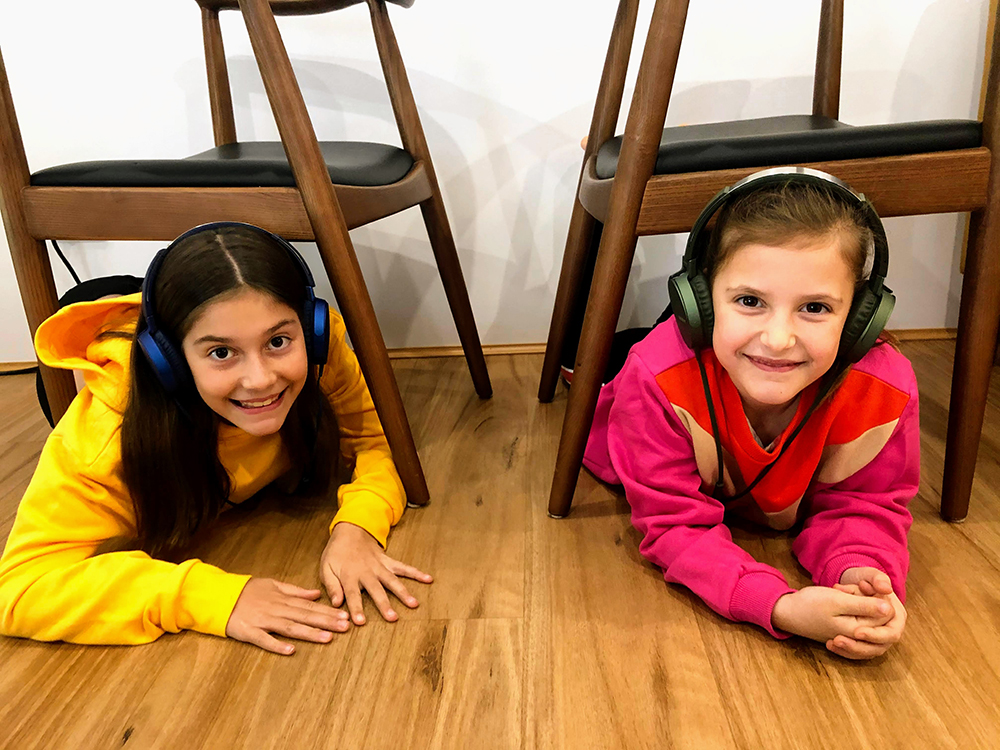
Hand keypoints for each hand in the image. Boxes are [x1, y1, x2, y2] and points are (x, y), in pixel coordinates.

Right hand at [225, 578, 349, 654]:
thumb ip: (296, 591)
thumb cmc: (248, 591)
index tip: (345, 616)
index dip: (328, 612)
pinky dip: (277, 645)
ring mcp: (263, 621)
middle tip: (345, 627)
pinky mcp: (249, 632)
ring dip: (309, 633)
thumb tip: (316, 594)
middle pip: (305, 616)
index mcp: (283, 599)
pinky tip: (291, 650)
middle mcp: (276, 610)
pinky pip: (264, 640)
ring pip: (290, 628)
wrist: (220, 596)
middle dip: (326, 622)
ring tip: (327, 638)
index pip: (310, 606)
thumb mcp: (273, 585)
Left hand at [320, 522, 432, 625]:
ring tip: (413, 604)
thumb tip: (335, 603)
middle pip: (376, 590)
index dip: (356, 608)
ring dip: (403, 592)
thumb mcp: (325, 568)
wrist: (350, 531)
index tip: (361, 622)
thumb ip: (331, 586)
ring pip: (392, 580)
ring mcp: (380, 567)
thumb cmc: (336, 553)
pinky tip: (428, 579)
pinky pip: (403, 567)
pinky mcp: (388, 562)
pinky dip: (416, 573)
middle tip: (392, 618)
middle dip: (384, 604)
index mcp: (349, 576)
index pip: (352, 595)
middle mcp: (367, 572)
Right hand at [771, 586, 892, 644]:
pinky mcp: (845, 632)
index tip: (860, 586)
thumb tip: (890, 610)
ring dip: (857, 599)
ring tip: (840, 592)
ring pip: (868, 614)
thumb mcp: (838, 601)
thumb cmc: (810, 605)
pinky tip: (842, 595)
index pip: (886, 614)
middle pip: (877, 614)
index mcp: (860, 631)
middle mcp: (859, 637)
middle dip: (865, 597)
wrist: (787, 612)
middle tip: (844, 590)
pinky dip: (852, 603)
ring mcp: (852, 636)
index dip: (876, 595)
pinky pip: (858, 617)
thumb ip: (865, 606)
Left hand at [826, 568, 906, 659]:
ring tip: (832, 642)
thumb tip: (886, 589)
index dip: (875, 634)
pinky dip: (844, 650)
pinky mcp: (865, 641)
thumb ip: (877, 580)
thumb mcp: (869, 575)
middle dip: (858, 646)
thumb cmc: (863, 578)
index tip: (856, 632)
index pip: (892, 633)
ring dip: (849, 649)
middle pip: (879, 647)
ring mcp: (878, 637)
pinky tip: (829, 644)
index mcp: (897, 616)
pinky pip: (857, 652)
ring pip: (867, 652)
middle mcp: (890, 629)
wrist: (851, 583)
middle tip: (838, 639)